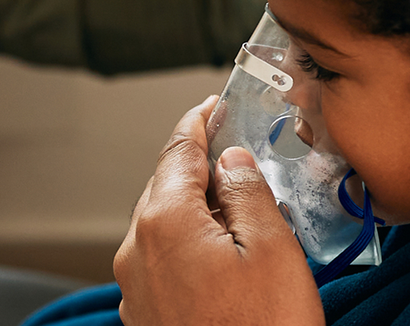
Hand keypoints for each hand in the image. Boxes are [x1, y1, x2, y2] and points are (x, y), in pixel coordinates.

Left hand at [113, 96, 323, 325]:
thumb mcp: (273, 251)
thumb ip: (249, 193)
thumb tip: (232, 161)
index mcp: (164, 221)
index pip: (179, 150)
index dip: (201, 121)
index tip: (216, 105)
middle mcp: (137, 250)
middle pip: (167, 185)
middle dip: (201, 166)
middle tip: (240, 152)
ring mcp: (136, 288)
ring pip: (164, 225)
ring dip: (198, 209)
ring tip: (243, 207)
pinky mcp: (146, 316)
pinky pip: (164, 261)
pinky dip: (191, 245)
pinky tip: (226, 254)